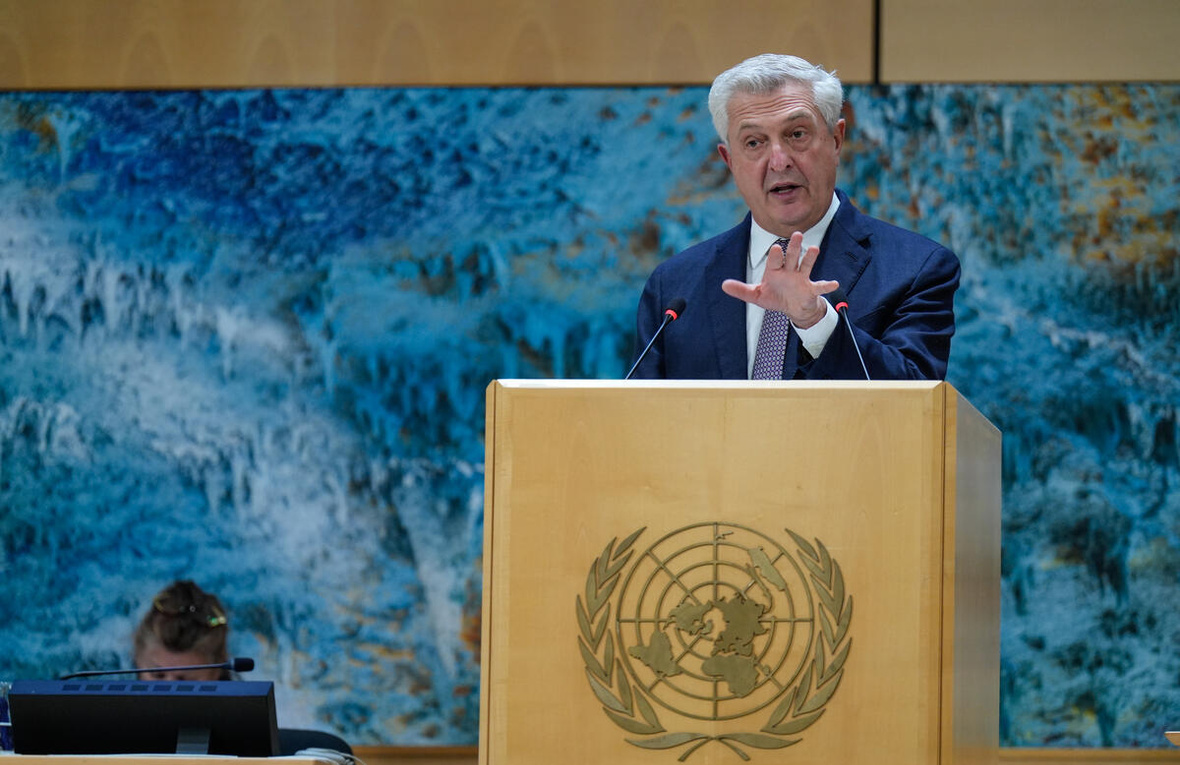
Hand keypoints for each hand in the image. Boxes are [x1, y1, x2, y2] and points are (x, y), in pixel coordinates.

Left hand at [721, 232, 837, 328]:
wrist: (793, 308)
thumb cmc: (775, 297)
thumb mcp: (756, 296)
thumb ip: (741, 290)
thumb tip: (723, 285)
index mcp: (775, 270)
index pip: (774, 261)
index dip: (775, 256)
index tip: (775, 248)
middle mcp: (789, 271)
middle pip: (792, 256)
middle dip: (794, 247)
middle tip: (797, 234)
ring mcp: (801, 279)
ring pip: (806, 265)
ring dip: (810, 257)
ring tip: (815, 248)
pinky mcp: (810, 289)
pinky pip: (820, 286)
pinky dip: (827, 285)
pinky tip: (834, 283)